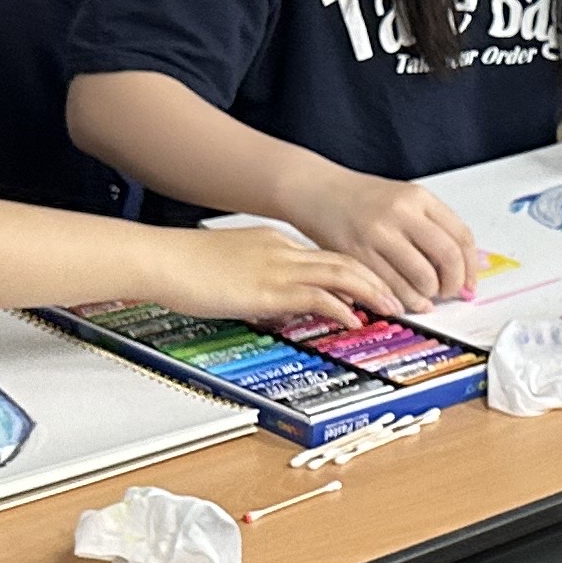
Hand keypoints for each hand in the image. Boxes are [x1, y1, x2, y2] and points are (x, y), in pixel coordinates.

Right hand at [130, 222, 396, 328]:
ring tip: (392, 307)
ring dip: (371, 292)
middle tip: (400, 296)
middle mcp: (283, 250)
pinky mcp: (267, 288)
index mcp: (275, 243)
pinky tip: (354, 319)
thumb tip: (279, 306)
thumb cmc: (186, 267)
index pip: (327, 256)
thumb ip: (261, 284)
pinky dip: (342, 307)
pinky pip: (317, 296)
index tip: (377, 287)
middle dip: (377, 279)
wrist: (162, 257)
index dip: (357, 272)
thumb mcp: (233, 270)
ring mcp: (277, 267)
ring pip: (340, 273)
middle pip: (344, 260)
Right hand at [284, 163, 487, 314]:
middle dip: (454, 284)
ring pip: (423, 276)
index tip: (470, 283)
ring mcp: (379, 233)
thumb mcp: (405, 201)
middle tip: (450, 293)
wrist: (317, 191)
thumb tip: (474, 264)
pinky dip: (407, 300)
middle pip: (448, 257)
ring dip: (430, 294)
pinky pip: (392, 286)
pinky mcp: (358, 253)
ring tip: (426, 296)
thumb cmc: (363, 200)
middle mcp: (401, 212)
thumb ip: (437, 228)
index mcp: (419, 198)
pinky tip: (409, 302)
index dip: (471, 267)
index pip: (461, 237)